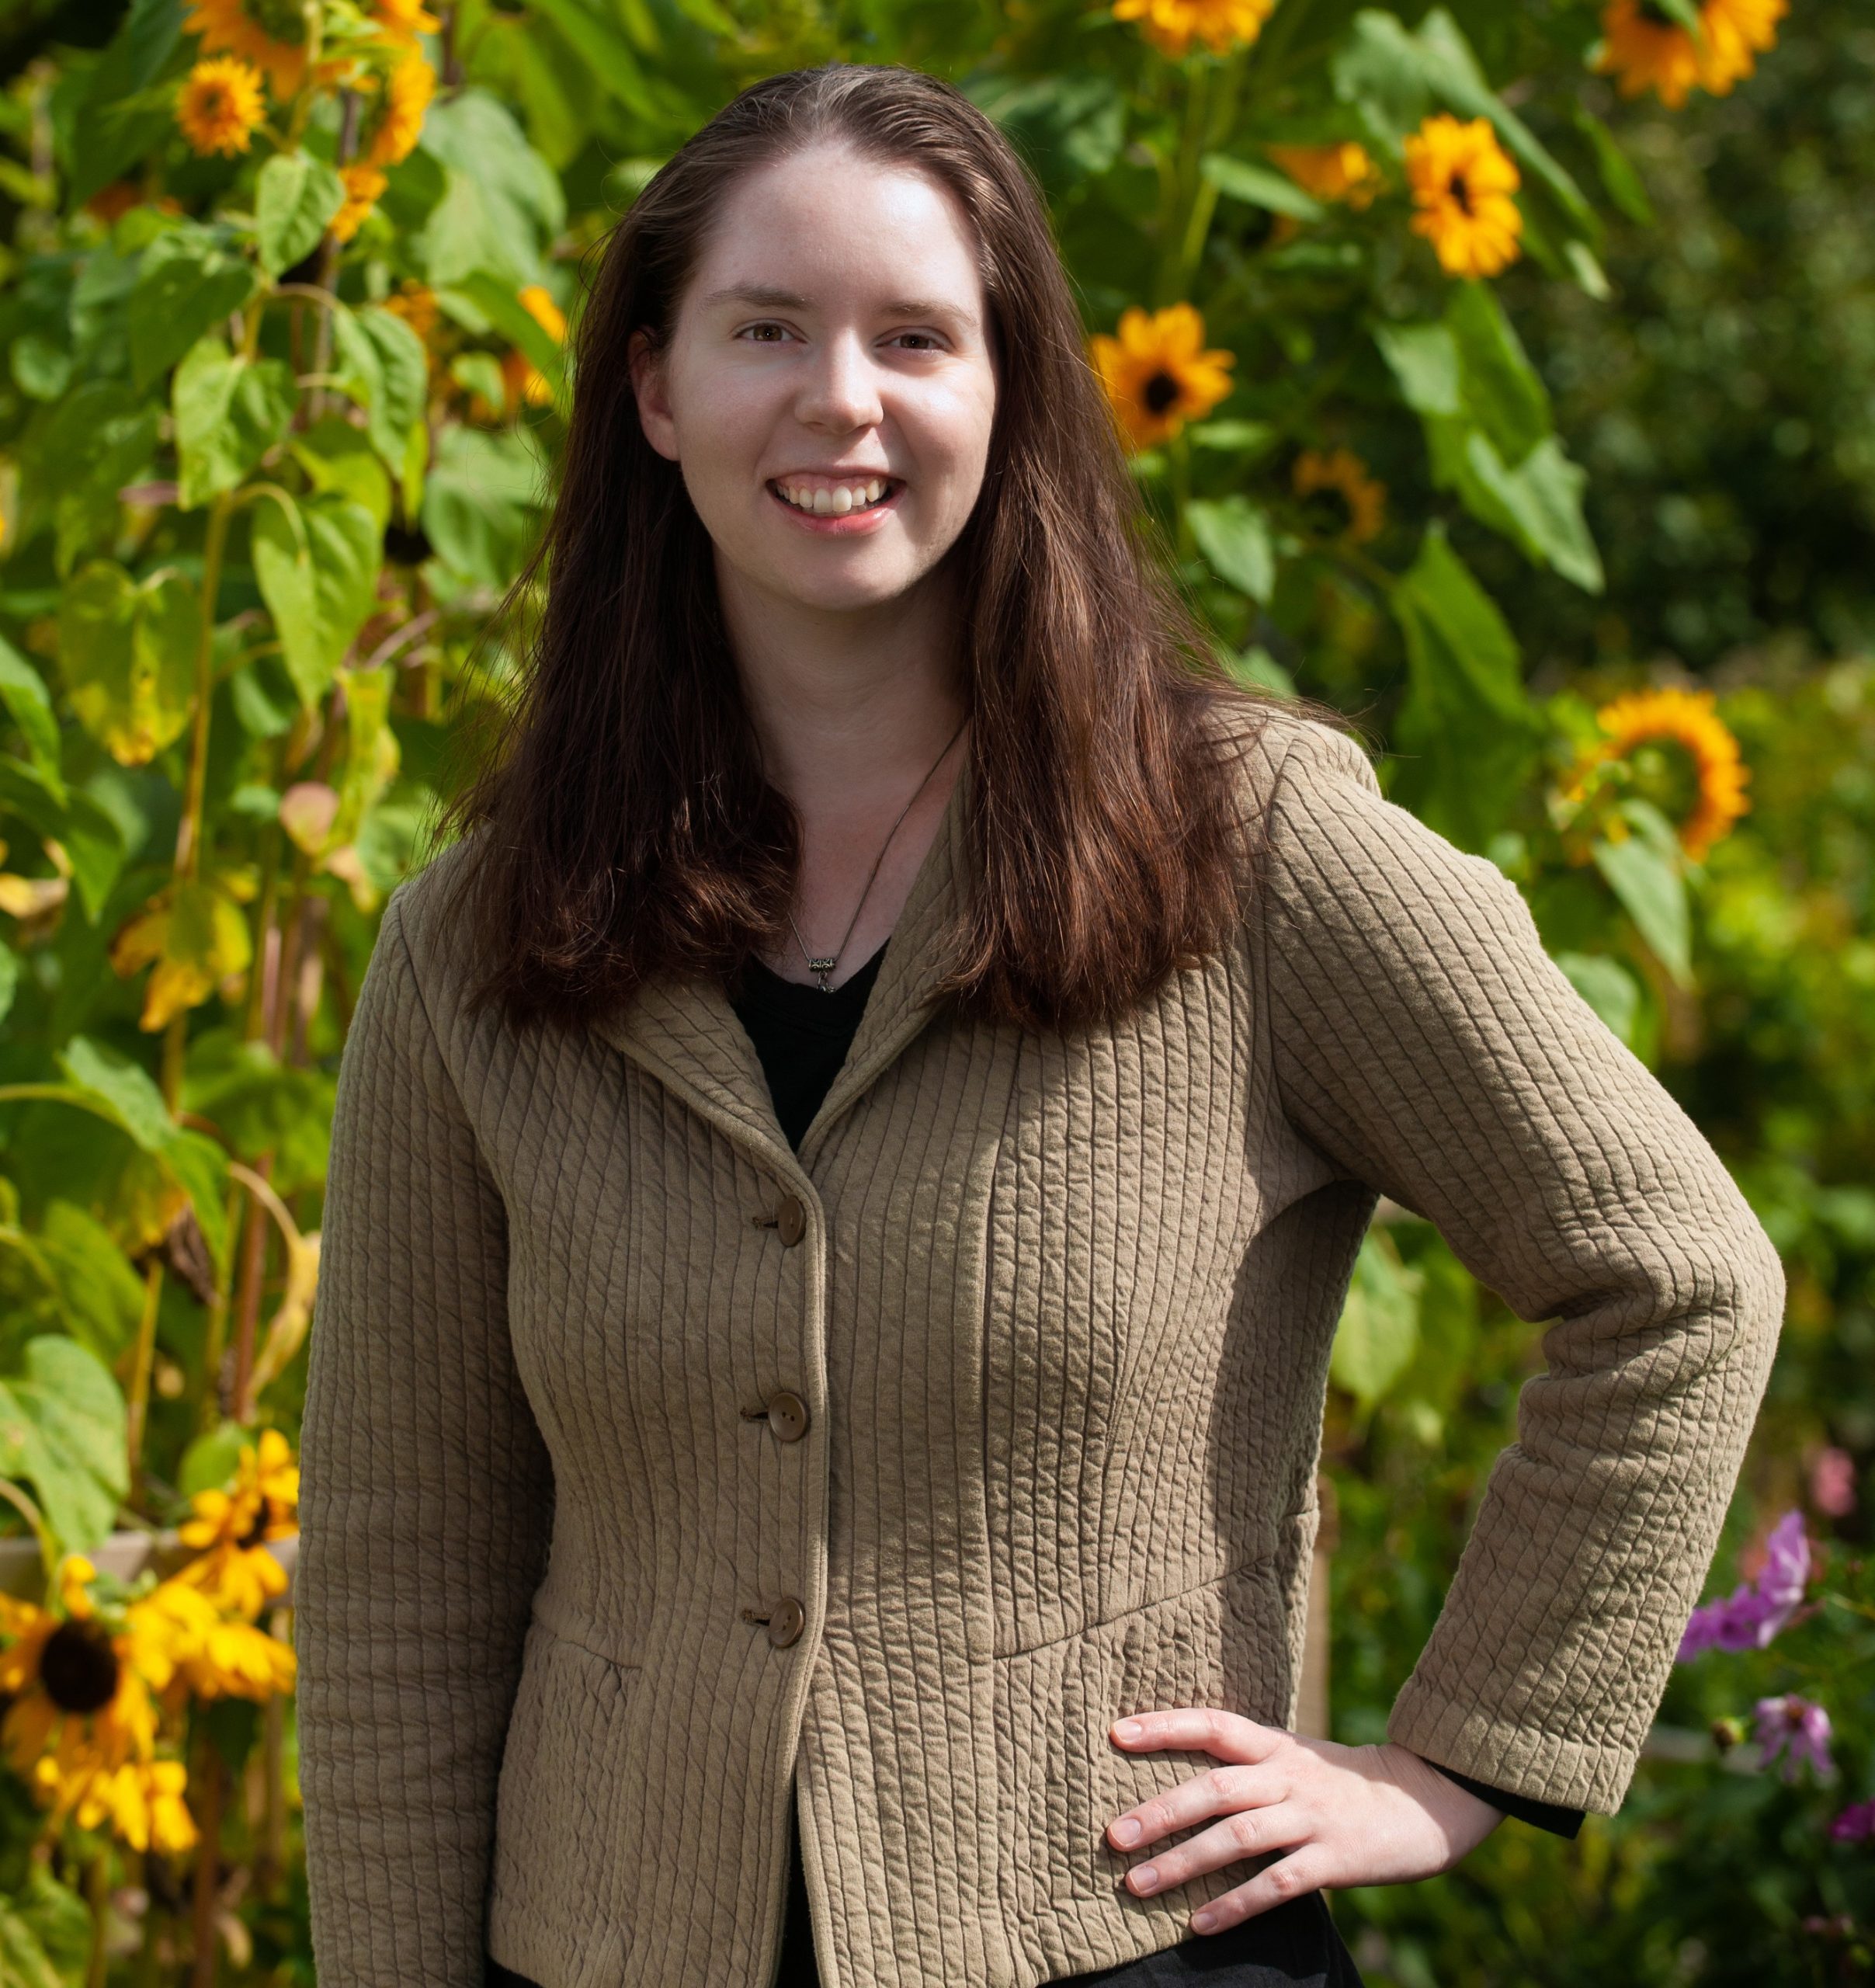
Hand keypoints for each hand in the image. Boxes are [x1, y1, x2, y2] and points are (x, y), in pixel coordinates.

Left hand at [1104, 1710, 1503, 1934]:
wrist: (1423, 1800)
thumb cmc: (1341, 1781)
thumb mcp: (1294, 1757)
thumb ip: (1247, 1762)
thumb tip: (1180, 1774)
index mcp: (1275, 1745)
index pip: (1213, 1724)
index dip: (1165, 1726)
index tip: (1117, 1734)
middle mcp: (1287, 1777)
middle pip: (1215, 1788)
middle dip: (1160, 1811)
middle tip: (1113, 1835)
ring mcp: (1310, 1818)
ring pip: (1237, 1838)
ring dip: (1184, 1863)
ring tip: (1138, 1885)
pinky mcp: (1332, 1860)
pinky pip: (1276, 1885)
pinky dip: (1236, 1905)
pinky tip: (1199, 1925)